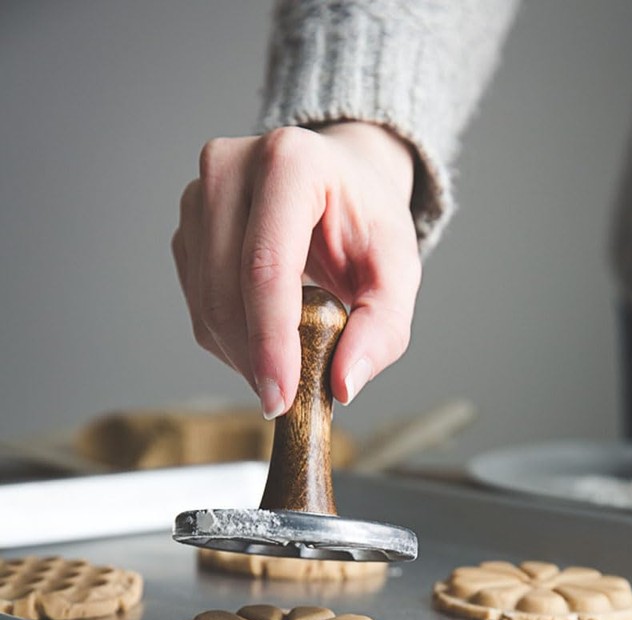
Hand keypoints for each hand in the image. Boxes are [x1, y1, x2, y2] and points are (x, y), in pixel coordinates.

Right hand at [172, 122, 419, 417]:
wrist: (341, 179)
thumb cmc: (368, 220)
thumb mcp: (398, 269)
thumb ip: (383, 327)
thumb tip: (342, 384)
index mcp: (292, 162)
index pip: (266, 265)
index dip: (270, 339)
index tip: (280, 397)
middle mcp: (231, 166)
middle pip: (225, 288)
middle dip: (254, 358)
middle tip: (286, 398)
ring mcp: (199, 193)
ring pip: (204, 302)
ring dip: (241, 351)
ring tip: (287, 359)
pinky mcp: (187, 225)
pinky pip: (196, 301)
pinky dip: (229, 336)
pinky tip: (265, 333)